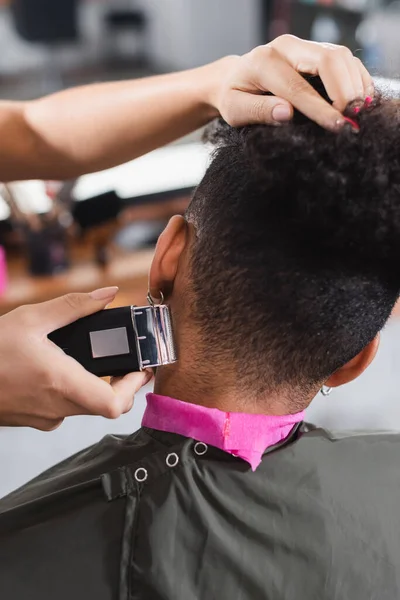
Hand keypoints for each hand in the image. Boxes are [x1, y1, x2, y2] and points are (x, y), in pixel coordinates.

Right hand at [0, 287, 151, 429]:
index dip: (135, 388)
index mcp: (60, 382)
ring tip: (92, 359)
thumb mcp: (30, 319)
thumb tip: (108, 294)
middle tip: (125, 360)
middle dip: (119, 382)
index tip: (141, 368)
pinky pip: (65, 408)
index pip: (114, 404)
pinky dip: (72, 390)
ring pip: (85, 406)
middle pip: (105, 404)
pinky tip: (61, 369)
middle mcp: (56, 406)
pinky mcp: (35, 419)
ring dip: (95, 385)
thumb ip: (74, 306)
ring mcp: (45, 417)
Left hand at [210, 34, 372, 130]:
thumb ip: (258, 111)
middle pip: (327, 61)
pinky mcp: (316, 49)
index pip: (298, 87)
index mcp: (264, 62)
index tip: (338, 126)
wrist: (235, 77)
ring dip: (355, 84)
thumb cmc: (235, 97)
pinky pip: (345, 58)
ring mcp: (304, 45)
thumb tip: (286, 113)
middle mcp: (286, 46)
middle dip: (344, 91)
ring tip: (359, 111)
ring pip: (341, 56)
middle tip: (353, 118)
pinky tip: (361, 98)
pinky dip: (357, 77)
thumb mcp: (235, 110)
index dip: (320, 108)